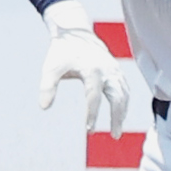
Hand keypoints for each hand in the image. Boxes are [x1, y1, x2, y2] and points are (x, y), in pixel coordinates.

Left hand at [37, 2, 131, 131]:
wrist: (76, 34)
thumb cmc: (62, 53)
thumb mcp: (51, 68)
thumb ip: (47, 87)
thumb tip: (44, 107)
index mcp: (91, 69)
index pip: (93, 95)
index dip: (92, 113)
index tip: (89, 130)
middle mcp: (107, 70)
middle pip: (118, 97)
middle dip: (117, 117)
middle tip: (114, 136)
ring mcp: (115, 70)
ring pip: (125, 94)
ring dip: (123, 113)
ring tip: (116, 131)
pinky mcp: (118, 71)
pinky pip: (125, 90)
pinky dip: (125, 104)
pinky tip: (120, 116)